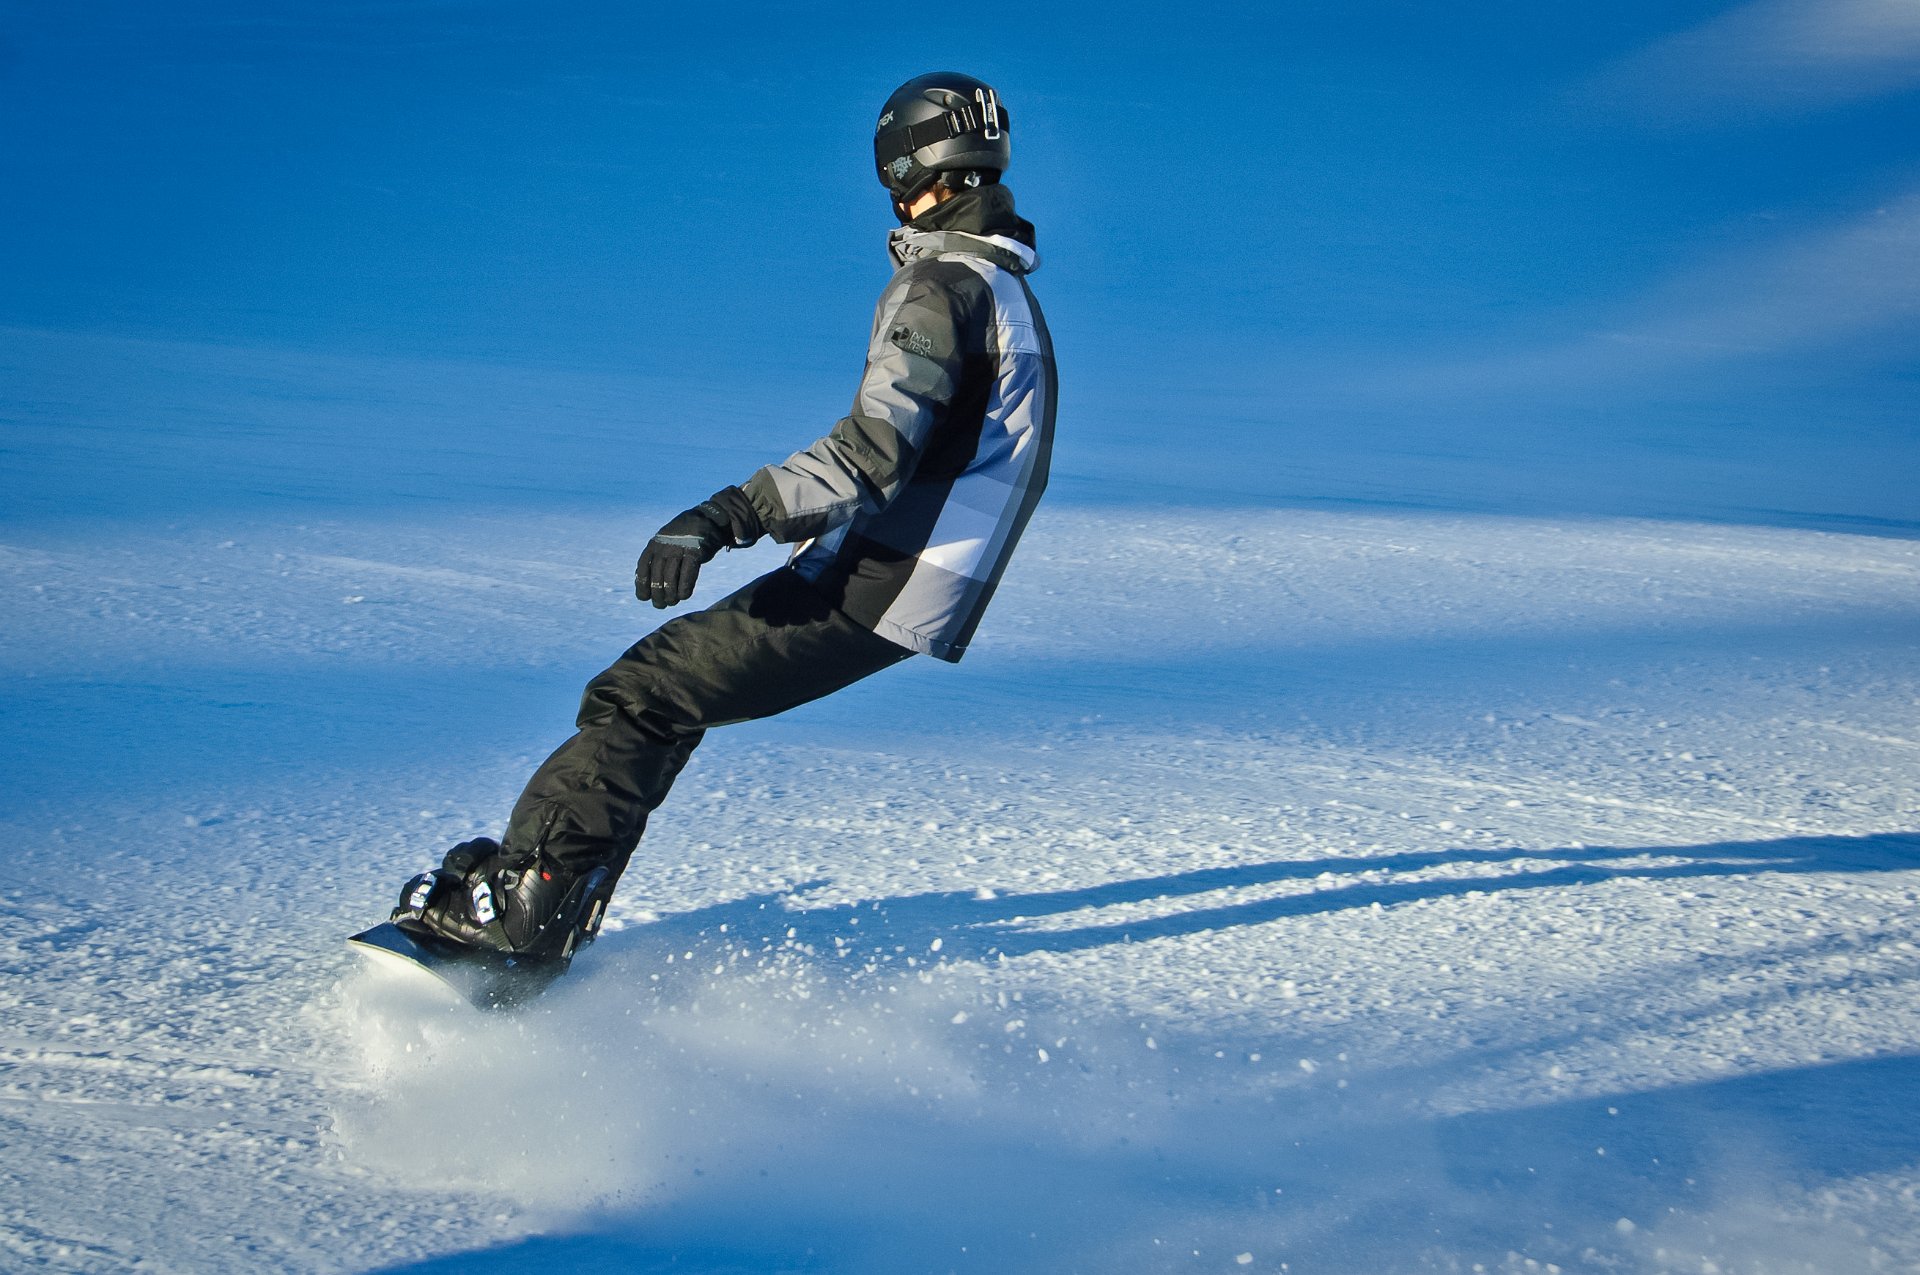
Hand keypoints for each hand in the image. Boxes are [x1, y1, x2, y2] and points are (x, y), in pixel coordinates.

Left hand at [634, 488, 762, 608]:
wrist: (706, 520)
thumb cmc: (684, 537)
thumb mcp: (664, 543)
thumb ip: (655, 559)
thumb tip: (643, 582)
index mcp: (654, 545)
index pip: (642, 569)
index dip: (642, 586)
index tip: (645, 598)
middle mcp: (664, 547)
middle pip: (656, 577)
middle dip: (657, 595)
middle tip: (661, 605)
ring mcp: (680, 549)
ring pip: (670, 578)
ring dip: (671, 595)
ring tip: (673, 602)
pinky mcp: (695, 552)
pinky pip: (688, 574)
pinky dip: (684, 588)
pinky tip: (684, 596)